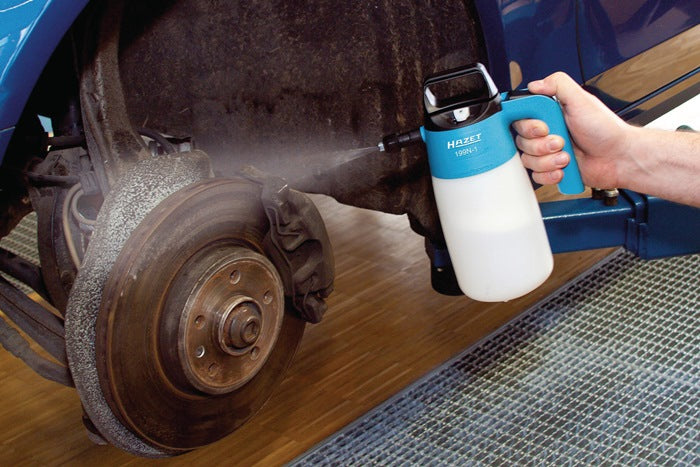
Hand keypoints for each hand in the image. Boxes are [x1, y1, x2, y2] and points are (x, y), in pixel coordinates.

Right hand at [513, 72, 631, 188]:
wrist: (619, 158)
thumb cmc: (606, 130)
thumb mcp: (582, 100)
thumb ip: (558, 84)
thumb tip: (536, 84)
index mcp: (550, 114)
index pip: (521, 118)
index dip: (527, 126)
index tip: (542, 128)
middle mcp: (547, 132)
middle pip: (521, 141)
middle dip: (541, 145)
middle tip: (561, 141)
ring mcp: (548, 152)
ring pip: (528, 159)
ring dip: (548, 160)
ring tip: (567, 156)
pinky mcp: (552, 169)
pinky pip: (536, 176)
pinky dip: (550, 174)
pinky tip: (564, 168)